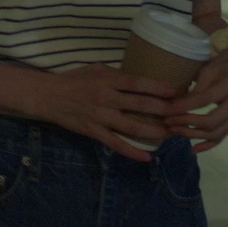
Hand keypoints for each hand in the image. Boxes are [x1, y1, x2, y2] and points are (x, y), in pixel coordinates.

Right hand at [20, 64, 176, 161]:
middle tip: (179, 115)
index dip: (157, 87)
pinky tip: (147, 157)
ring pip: (132, 126)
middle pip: (140, 105)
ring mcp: (100, 116)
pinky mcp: (94, 131)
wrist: (48, 96)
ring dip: (153, 131)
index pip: (137, 83)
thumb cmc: (73, 80)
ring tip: (170, 134)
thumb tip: (138, 80)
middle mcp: (106, 98)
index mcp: (107, 80)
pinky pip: (116, 143)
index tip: (174, 92)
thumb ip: (116, 74)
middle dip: (163, 111)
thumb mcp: (94, 69)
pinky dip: (132, 151)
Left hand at [162, 46, 227, 151]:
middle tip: (168, 122)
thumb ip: (196, 88)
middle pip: (212, 121)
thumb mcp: (209, 68)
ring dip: (193, 135)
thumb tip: (176, 106)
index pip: (205, 100)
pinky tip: (193, 148)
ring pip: (217, 133)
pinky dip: (208, 145)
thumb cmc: (224, 64)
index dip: (184, 107)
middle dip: (187, 123)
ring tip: (174, 131)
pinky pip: (223, 137)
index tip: (166, 111)